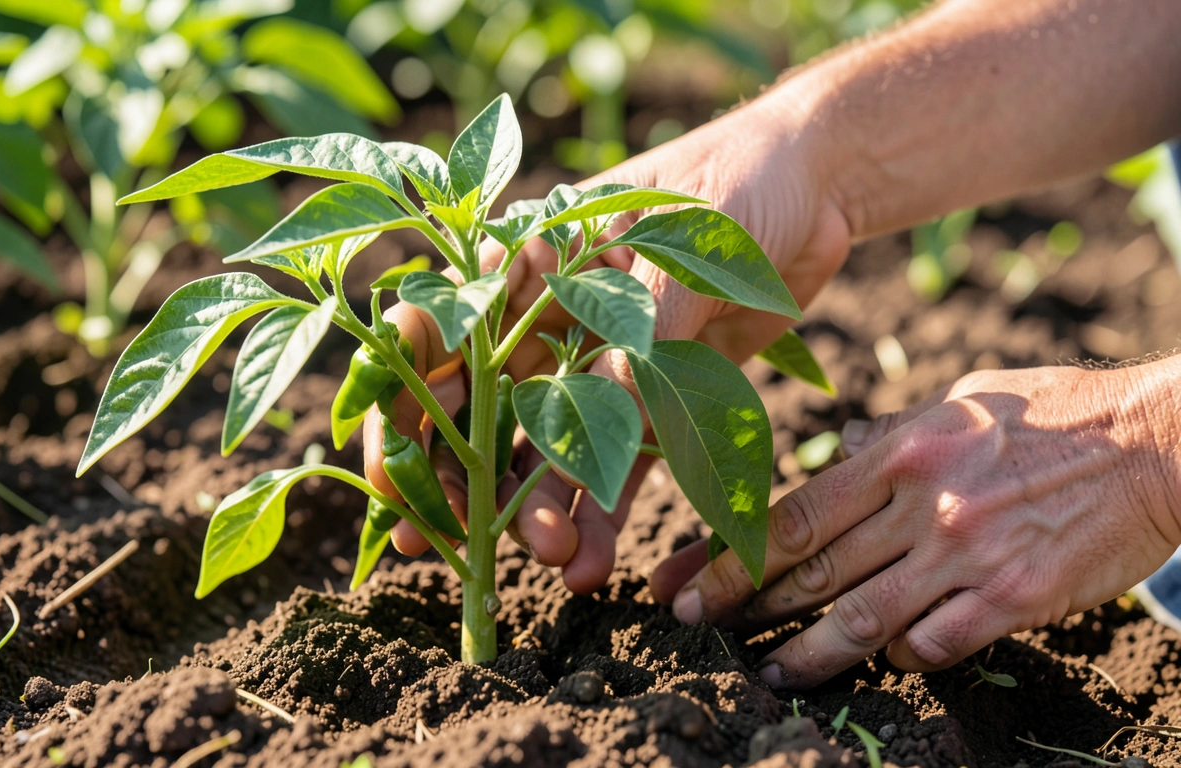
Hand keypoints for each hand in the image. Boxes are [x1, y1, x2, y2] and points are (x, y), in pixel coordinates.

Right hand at [363, 91, 852, 592]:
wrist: (817, 184)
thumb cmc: (737, 178)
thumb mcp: (681, 239)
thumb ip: (639, 321)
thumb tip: (607, 409)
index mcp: (525, 261)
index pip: (430, 335)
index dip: (400, 407)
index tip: (395, 479)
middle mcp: (542, 318)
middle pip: (472, 410)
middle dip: (458, 481)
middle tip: (457, 544)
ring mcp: (591, 364)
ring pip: (538, 452)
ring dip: (534, 511)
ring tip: (555, 562)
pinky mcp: (647, 400)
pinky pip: (611, 468)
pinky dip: (599, 516)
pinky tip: (590, 563)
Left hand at [650, 360, 1180, 688]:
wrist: (1158, 438)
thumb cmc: (1058, 412)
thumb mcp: (964, 400)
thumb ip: (894, 434)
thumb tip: (840, 451)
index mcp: (901, 451)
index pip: (792, 513)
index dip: (730, 553)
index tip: (686, 579)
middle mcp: (922, 503)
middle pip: (812, 568)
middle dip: (744, 603)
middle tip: (694, 626)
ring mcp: (968, 552)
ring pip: (863, 617)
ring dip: (808, 652)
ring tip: (769, 673)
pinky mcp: (1016, 595)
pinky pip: (938, 641)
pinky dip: (904, 655)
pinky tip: (887, 660)